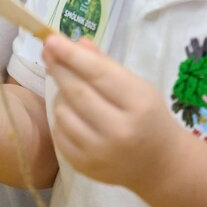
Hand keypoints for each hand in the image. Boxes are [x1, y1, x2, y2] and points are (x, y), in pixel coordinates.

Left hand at [44, 35, 180, 192]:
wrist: (158, 165)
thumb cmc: (148, 117)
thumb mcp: (137, 86)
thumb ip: (105, 64)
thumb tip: (75, 43)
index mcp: (138, 105)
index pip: (99, 74)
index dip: (72, 56)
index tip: (51, 39)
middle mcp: (119, 131)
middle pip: (77, 92)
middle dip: (59, 68)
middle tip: (47, 50)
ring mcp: (100, 152)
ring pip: (63, 112)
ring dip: (61, 94)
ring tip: (72, 90)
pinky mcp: (84, 166)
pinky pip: (59, 133)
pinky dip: (61, 117)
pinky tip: (72, 113)